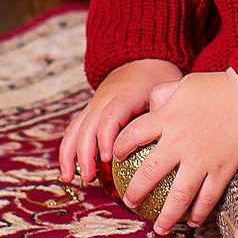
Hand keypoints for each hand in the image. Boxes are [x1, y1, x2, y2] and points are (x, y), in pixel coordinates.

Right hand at [57, 58, 181, 186]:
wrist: (139, 59)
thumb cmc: (156, 78)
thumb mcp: (166, 89)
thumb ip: (165, 110)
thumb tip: (170, 137)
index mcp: (124, 95)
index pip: (110, 116)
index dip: (106, 137)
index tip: (107, 158)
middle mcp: (104, 100)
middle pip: (88, 126)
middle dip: (85, 153)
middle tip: (89, 177)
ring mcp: (94, 105)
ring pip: (75, 128)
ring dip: (70, 154)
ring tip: (68, 178)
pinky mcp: (89, 112)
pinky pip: (74, 130)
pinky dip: (67, 150)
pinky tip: (67, 171)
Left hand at [110, 68, 237, 234]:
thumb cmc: (217, 86)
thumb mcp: (183, 83)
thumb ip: (162, 95)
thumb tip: (151, 108)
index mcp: (167, 119)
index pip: (132, 136)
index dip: (119, 147)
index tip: (116, 156)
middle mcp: (179, 142)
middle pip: (149, 173)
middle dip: (136, 192)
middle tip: (130, 202)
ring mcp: (202, 159)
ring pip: (179, 195)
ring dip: (166, 215)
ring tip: (158, 228)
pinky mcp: (222, 169)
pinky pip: (208, 197)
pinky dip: (199, 212)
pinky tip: (192, 221)